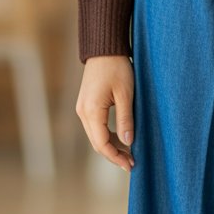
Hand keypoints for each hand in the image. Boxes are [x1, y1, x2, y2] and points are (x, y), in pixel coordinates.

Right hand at [76, 55, 135, 171]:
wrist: (104, 48)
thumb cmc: (117, 67)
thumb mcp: (125, 94)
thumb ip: (126, 119)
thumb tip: (128, 142)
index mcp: (91, 111)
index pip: (102, 144)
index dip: (116, 157)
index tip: (131, 164)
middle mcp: (82, 112)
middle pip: (97, 143)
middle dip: (114, 154)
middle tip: (131, 162)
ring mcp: (82, 108)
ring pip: (95, 136)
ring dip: (110, 146)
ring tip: (128, 152)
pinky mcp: (86, 104)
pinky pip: (95, 126)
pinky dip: (106, 135)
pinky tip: (120, 137)